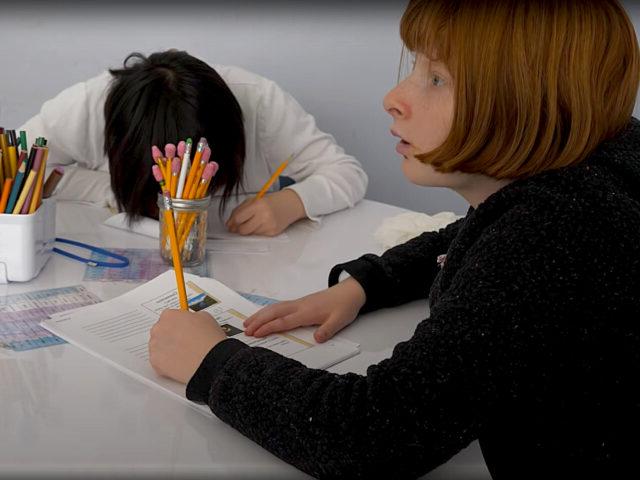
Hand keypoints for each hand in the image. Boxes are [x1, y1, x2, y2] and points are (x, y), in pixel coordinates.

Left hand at [149, 309, 226, 383]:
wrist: (210, 360)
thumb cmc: (210, 338)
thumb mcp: (205, 317)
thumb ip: (192, 317)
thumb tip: (191, 321)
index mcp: (169, 315)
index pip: (169, 317)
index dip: (178, 325)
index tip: (183, 330)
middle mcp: (158, 329)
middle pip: (161, 332)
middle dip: (170, 337)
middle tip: (184, 344)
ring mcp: (154, 346)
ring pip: (158, 347)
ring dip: (167, 350)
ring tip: (183, 355)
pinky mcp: (155, 362)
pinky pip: (159, 362)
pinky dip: (167, 364)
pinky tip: (180, 364)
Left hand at [226, 189, 305, 235]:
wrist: (290, 204)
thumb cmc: (271, 202)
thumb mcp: (254, 200)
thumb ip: (240, 210)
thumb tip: (230, 223)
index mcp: (258, 204)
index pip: (239, 218)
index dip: (232, 222)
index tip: (229, 224)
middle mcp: (264, 215)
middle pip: (243, 230)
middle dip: (238, 229)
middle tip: (237, 227)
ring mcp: (269, 225)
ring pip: (250, 234)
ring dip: (248, 229)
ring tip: (253, 222)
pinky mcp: (273, 233)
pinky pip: (258, 235)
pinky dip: (257, 231)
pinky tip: (261, 224)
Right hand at [243, 277, 366, 342]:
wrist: (350, 292)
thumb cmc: (344, 306)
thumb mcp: (339, 321)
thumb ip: (327, 330)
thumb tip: (316, 339)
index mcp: (307, 312)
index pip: (284, 321)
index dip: (269, 328)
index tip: (256, 334)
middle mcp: (299, 306)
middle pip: (274, 312)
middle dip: (259, 321)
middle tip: (245, 330)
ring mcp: (299, 303)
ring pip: (275, 308)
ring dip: (260, 315)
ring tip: (248, 323)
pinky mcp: (300, 303)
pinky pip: (280, 306)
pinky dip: (268, 311)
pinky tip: (264, 315)